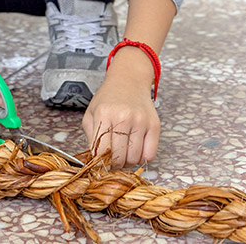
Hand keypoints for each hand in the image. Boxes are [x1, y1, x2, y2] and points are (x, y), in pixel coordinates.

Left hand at [82, 51, 159, 167]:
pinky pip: (150, 154)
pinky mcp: (154, 125)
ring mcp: (141, 121)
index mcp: (104, 114)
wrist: (128, 80)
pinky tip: (136, 150)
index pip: (101, 152)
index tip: (102, 164)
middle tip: (113, 160)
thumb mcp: (91, 113)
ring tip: (124, 153)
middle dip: (115, 165)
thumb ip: (91, 137)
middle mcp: (123, 117)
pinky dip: (143, 158)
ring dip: (129, 162)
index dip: (101, 163)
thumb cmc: (108, 98)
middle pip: (119, 158)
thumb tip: (96, 160)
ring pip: (135, 159)